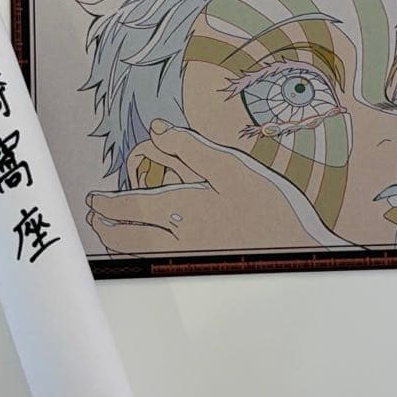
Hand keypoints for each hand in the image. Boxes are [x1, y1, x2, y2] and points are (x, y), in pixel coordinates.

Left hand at [85, 119, 326, 253]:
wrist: (303, 254)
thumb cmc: (272, 210)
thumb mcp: (233, 168)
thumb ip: (190, 147)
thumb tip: (156, 128)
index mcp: (182, 209)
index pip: (129, 208)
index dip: (106, 205)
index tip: (92, 201)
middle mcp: (178, 239)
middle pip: (127, 237)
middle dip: (105, 226)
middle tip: (93, 217)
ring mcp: (189, 259)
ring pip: (139, 256)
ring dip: (118, 244)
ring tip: (109, 235)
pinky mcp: (203, 269)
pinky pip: (158, 264)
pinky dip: (140, 258)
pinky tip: (145, 253)